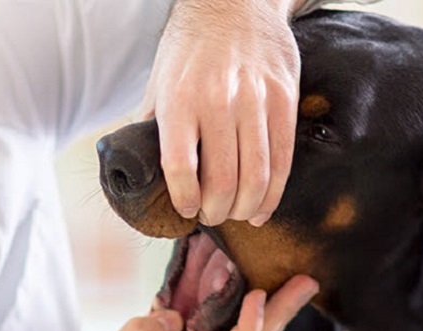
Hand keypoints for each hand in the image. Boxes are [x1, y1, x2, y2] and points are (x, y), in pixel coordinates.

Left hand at [142, 0, 299, 226]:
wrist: (234, 4)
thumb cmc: (189, 50)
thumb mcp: (158, 83)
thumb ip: (150, 127)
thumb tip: (137, 172)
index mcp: (179, 99)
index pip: (180, 166)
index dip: (184, 199)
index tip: (186, 210)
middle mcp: (217, 101)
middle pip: (222, 180)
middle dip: (216, 212)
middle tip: (212, 217)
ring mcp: (255, 100)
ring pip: (256, 176)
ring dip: (245, 207)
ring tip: (235, 214)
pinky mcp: (284, 98)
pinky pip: (282, 159)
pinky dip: (273, 193)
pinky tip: (262, 206)